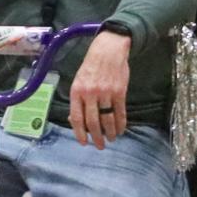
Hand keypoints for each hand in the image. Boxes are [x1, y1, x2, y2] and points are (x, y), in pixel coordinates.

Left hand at [68, 30, 130, 147]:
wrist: (108, 50)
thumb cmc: (91, 66)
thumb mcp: (78, 80)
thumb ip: (78, 100)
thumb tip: (76, 121)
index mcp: (77, 91)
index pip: (76, 117)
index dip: (80, 133)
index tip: (84, 143)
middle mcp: (90, 93)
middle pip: (93, 122)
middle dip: (96, 137)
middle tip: (100, 146)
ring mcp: (106, 93)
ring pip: (107, 119)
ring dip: (110, 133)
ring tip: (111, 139)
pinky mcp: (119, 92)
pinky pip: (120, 112)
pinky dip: (121, 124)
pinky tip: (121, 130)